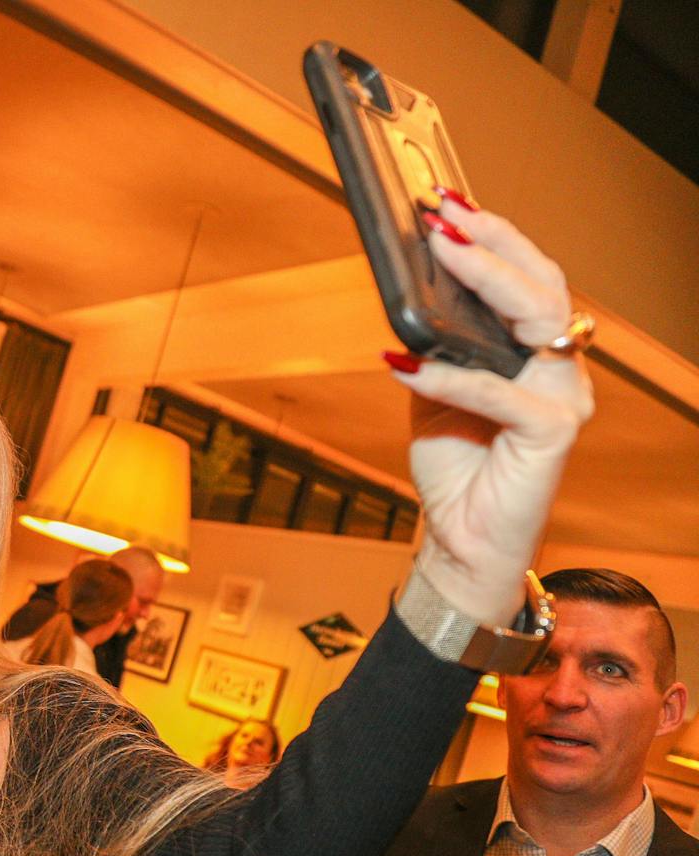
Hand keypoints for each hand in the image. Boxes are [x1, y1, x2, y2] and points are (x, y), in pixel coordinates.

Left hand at [397, 199, 593, 623]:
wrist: (459, 537)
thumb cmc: (453, 461)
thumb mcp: (432, 387)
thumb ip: (432, 343)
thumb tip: (407, 289)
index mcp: (533, 348)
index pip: (526, 276)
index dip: (493, 236)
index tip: (448, 204)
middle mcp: (559, 366)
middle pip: (540, 284)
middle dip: (492, 243)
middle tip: (444, 216)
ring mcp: (564, 397)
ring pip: (538, 320)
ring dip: (486, 281)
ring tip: (441, 253)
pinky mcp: (552, 434)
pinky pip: (502, 392)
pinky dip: (452, 376)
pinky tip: (406, 365)